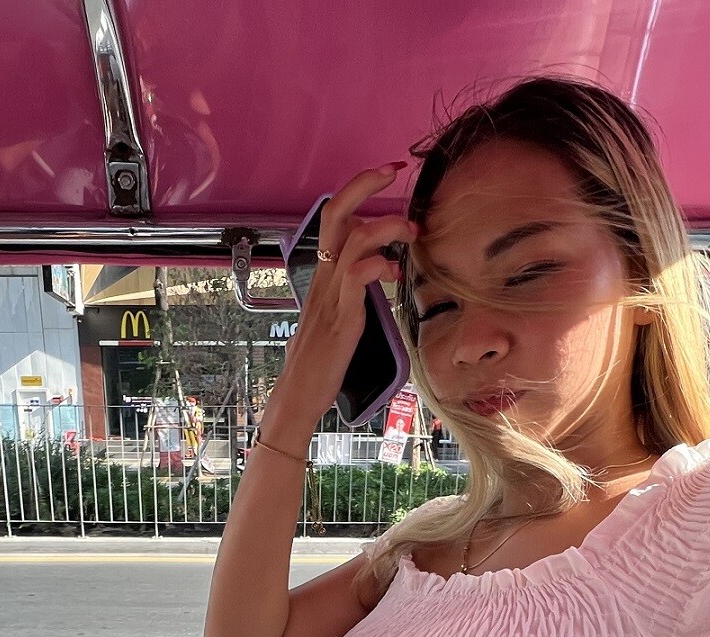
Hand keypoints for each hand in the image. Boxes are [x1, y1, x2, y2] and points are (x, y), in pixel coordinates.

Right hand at [267, 164, 416, 427]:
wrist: (298, 393)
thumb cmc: (319, 360)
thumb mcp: (336, 313)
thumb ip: (353, 287)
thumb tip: (376, 267)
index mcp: (324, 274)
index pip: (335, 218)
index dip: (358, 189)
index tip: (387, 173)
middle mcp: (325, 277)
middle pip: (336, 214)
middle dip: (365, 184)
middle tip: (393, 169)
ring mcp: (331, 295)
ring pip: (353, 239)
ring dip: (387, 225)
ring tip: (411, 230)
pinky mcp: (342, 317)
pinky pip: (356, 277)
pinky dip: (377, 264)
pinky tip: (393, 270)